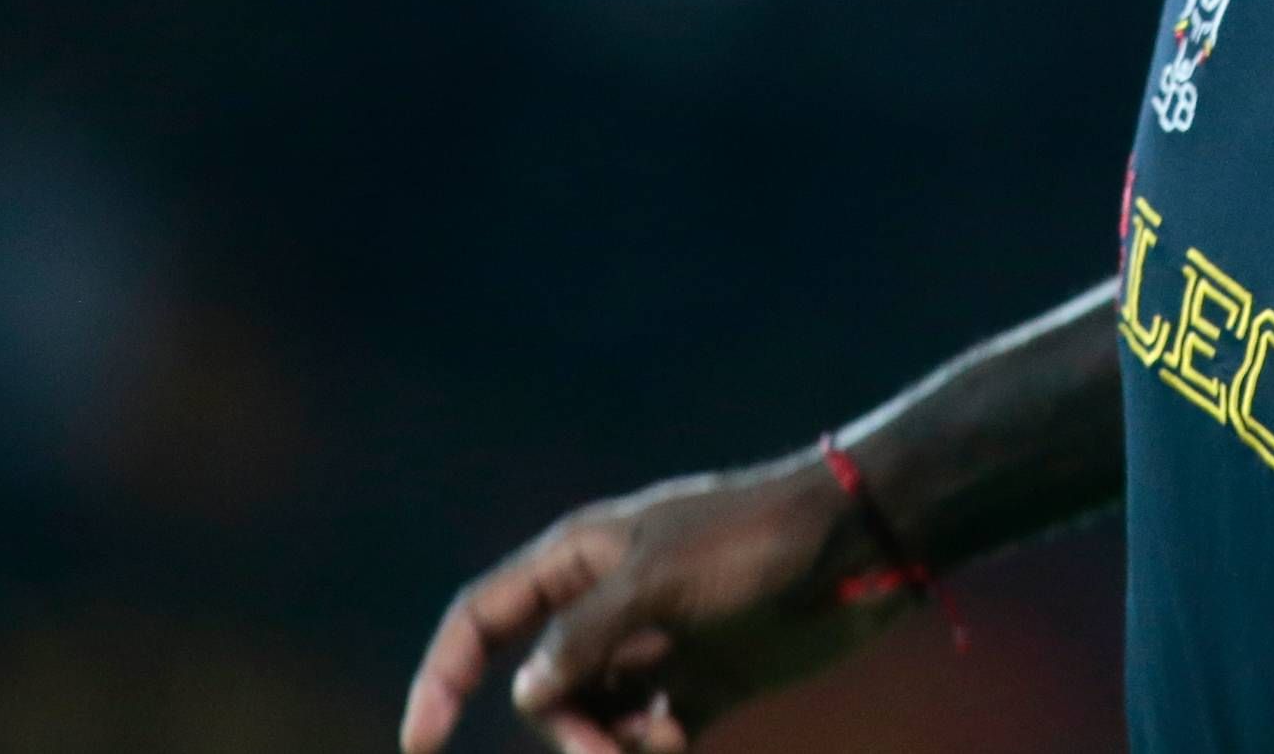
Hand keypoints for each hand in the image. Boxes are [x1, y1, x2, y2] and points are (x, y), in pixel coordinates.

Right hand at [400, 452, 903, 753]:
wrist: (854, 549)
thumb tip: (531, 693)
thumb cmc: (753, 542)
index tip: (419, 745)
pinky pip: (643, 738)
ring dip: (611, 748)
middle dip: (564, 731)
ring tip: (661, 747)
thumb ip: (587, 635)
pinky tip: (680, 740)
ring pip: (591, 721)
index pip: (482, 619)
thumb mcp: (659, 579)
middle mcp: (604, 604)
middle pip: (542, 689)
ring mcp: (651, 646)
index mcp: (578, 559)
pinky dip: (650, 751)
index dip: (441, 676)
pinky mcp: (697, 684)